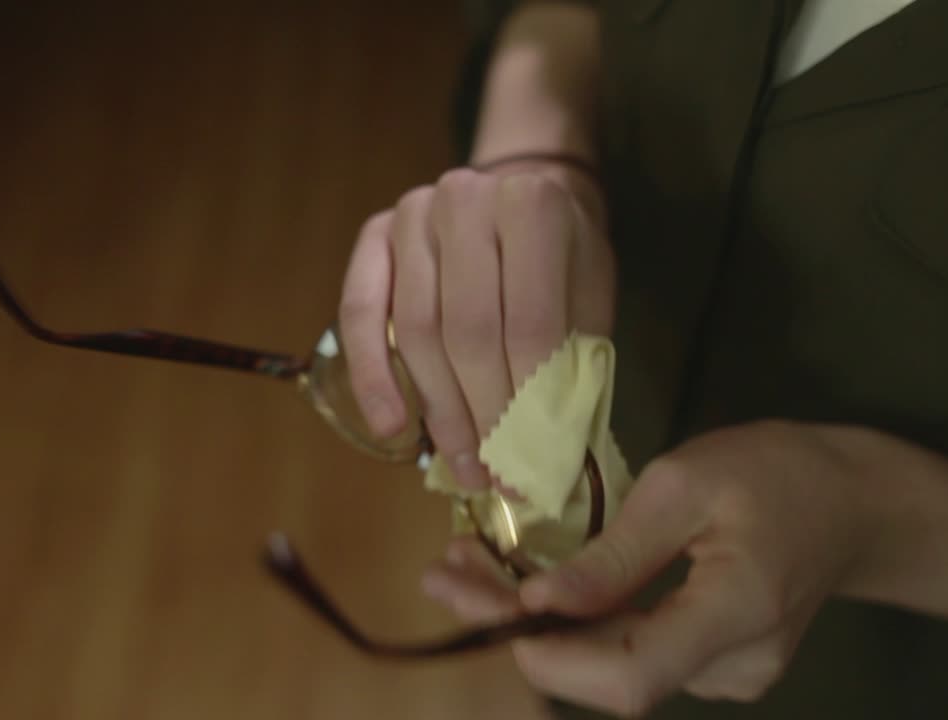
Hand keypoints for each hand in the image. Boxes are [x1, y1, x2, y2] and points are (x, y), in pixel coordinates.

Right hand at [338, 158, 615, 489]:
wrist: (521, 190)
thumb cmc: (562, 255)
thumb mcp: (588, 296)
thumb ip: (571, 359)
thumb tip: (550, 453)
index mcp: (533, 205)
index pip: (529, 324)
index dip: (527, 402)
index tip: (530, 465)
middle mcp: (466, 199)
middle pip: (469, 331)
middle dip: (482, 415)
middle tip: (493, 474)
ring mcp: (413, 214)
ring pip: (417, 330)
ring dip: (438, 408)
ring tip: (459, 462)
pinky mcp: (373, 233)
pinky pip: (359, 312)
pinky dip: (371, 374)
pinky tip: (390, 425)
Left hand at [423, 420, 894, 715]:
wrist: (852, 503)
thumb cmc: (775, 473)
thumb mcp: (686, 483)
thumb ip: (617, 554)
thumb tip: (541, 605)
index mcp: (735, 613)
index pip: (629, 675)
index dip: (549, 657)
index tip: (482, 601)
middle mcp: (731, 666)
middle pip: (607, 675)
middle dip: (515, 629)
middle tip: (442, 572)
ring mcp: (726, 675)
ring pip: (612, 666)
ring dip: (537, 622)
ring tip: (466, 568)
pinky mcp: (713, 665)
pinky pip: (632, 651)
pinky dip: (576, 621)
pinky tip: (529, 581)